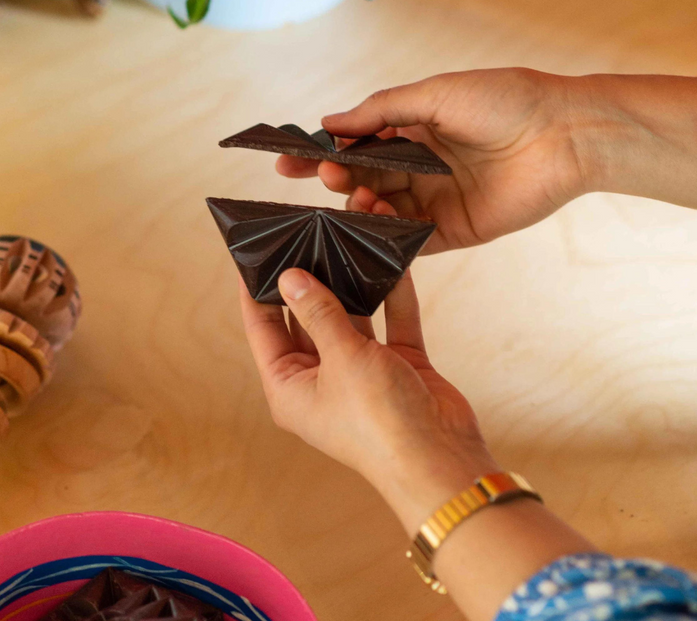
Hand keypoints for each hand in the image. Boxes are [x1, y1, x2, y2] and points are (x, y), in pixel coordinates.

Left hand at [239, 260, 497, 533]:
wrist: (441, 458)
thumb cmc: (379, 421)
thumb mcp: (341, 358)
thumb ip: (319, 313)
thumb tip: (291, 277)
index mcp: (290, 386)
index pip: (263, 329)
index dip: (256, 291)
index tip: (255, 253)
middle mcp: (322, 377)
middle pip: (307, 319)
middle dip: (308, 281)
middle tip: (305, 237)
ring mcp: (361, 371)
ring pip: (351, 317)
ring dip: (351, 285)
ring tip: (344, 241)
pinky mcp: (397, 365)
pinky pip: (391, 322)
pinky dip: (392, 296)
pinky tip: (392, 263)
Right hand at [276, 68, 587, 253]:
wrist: (564, 135)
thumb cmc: (503, 100)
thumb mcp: (435, 94)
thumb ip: (380, 111)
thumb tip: (328, 124)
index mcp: (413, 132)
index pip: (356, 147)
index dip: (322, 155)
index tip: (287, 162)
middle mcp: (419, 168)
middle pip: (363, 181)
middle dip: (337, 180)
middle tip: (323, 177)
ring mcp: (434, 201)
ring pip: (380, 211)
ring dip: (359, 206)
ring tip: (354, 197)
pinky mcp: (452, 231)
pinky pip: (408, 239)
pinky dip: (385, 235)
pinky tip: (371, 224)